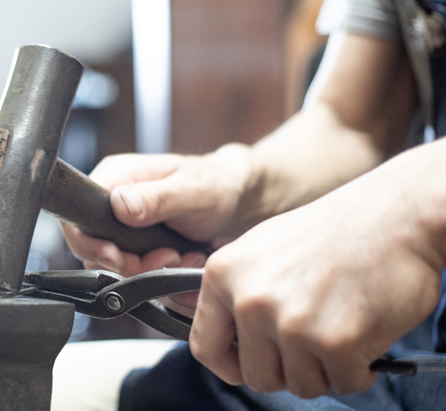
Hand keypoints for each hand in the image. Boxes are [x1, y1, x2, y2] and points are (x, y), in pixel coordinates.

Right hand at [60, 144, 254, 305]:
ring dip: (151, 272)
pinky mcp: (139, 251)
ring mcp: (124, 230)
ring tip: (183, 256)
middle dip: (131, 264)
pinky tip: (185, 262)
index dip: (92, 244)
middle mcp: (113, 205)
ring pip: (116, 269)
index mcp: (115, 178)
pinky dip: (163, 279)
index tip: (120, 257)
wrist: (239, 203)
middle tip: (167, 257)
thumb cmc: (216, 185)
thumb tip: (120, 205)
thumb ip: (155, 198)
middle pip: (94, 251)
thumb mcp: (190, 188)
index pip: (77, 218)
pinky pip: (137, 277)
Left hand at [189, 150, 444, 397]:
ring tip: (339, 330)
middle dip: (286, 368)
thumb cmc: (335, 229)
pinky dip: (357, 370)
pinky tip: (363, 337)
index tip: (246, 365)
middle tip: (310, 344)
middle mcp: (249, 300)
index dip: (228, 364)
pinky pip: (341, 383)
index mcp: (223, 274)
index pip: (204, 345)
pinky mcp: (334, 343)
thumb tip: (230, 331)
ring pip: (299, 385)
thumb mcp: (263, 247)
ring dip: (323, 369)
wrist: (395, 216)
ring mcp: (290, 324)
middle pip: (256, 375)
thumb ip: (239, 290)